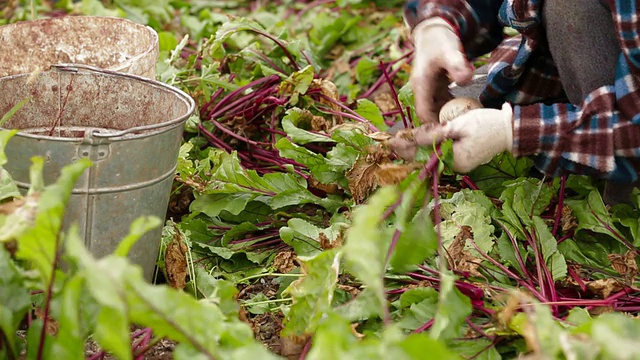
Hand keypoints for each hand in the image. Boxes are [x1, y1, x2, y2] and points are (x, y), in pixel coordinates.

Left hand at [388, 103, 513, 172]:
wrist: (510, 130)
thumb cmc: (487, 124)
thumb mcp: (458, 125)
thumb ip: (435, 134)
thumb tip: (414, 139)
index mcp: (454, 159)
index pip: (423, 155)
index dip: (405, 148)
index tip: (391, 141)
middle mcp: (455, 166)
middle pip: (425, 159)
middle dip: (407, 150)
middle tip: (391, 142)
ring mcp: (458, 164)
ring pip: (431, 158)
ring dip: (416, 149)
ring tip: (400, 142)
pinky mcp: (461, 159)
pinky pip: (440, 155)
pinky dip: (428, 148)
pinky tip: (418, 141)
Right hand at [411, 17, 473, 123]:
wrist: (434, 32)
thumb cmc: (440, 41)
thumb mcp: (449, 51)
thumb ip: (457, 65)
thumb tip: (465, 80)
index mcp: (421, 85)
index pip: (423, 113)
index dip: (434, 125)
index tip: (451, 132)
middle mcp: (421, 90)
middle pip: (429, 115)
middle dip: (443, 124)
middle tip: (463, 132)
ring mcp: (428, 90)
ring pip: (435, 110)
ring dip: (448, 117)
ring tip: (465, 125)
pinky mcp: (435, 88)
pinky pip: (442, 103)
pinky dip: (451, 109)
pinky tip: (465, 111)